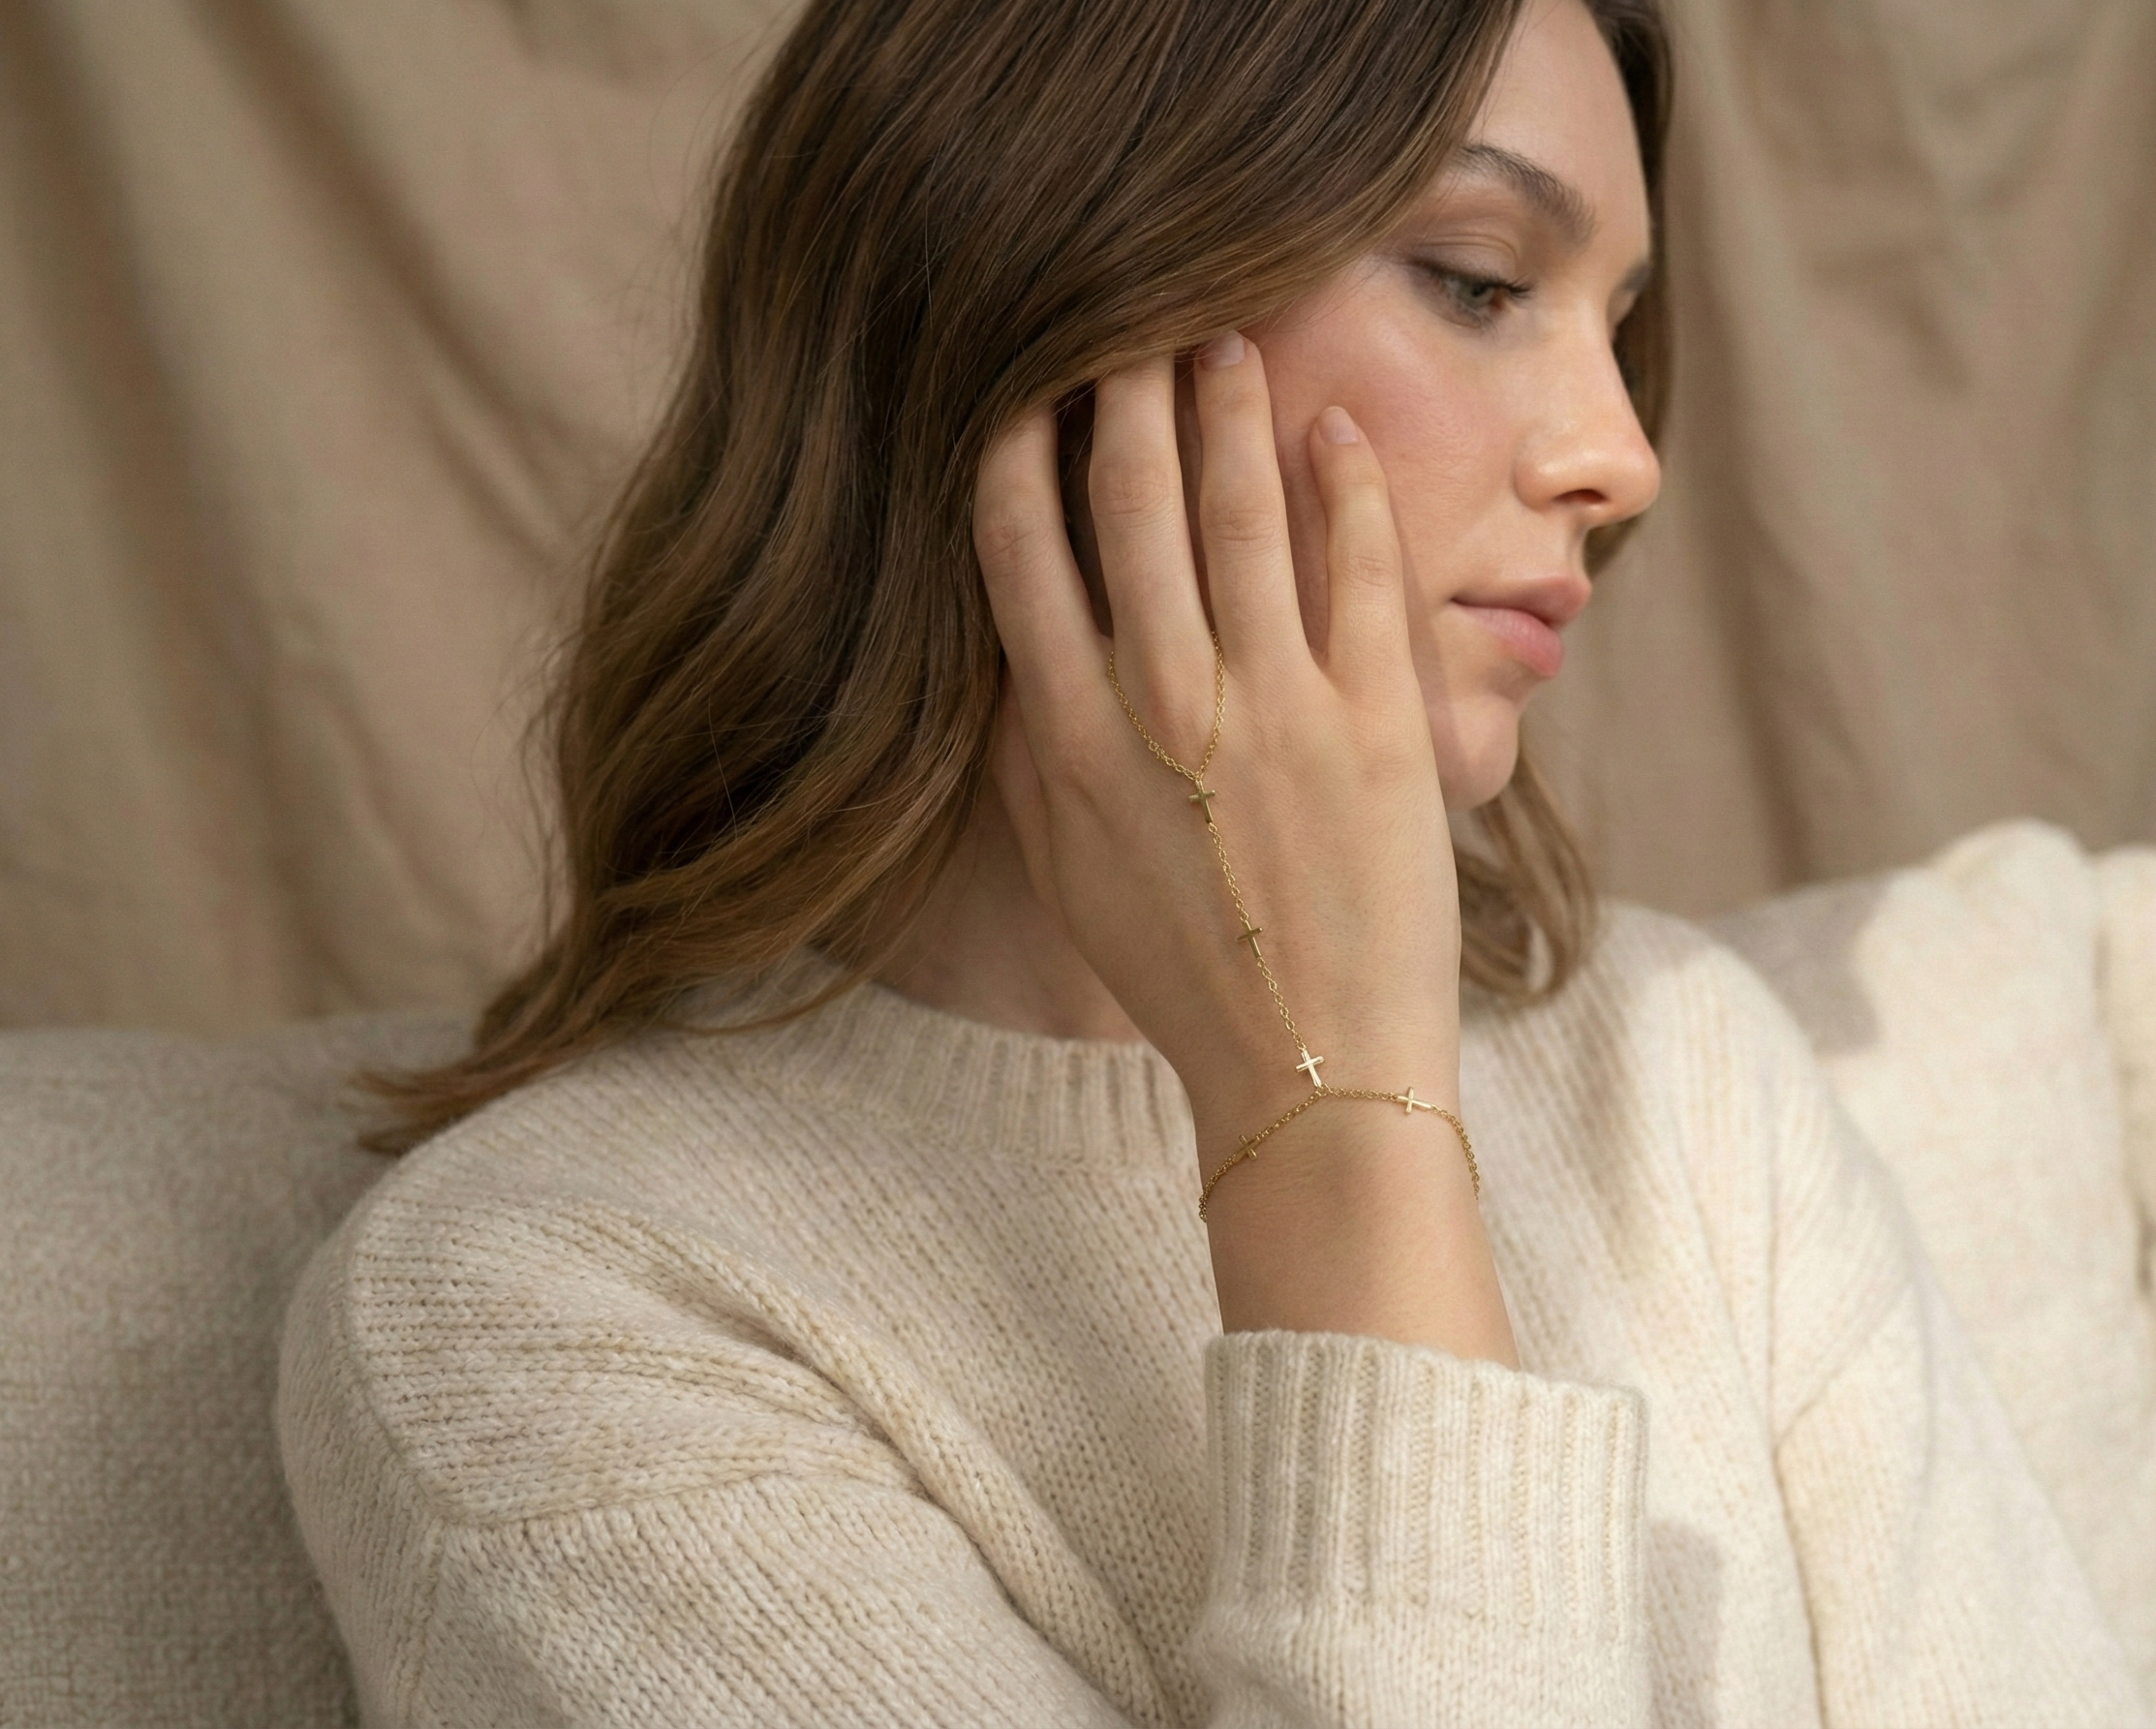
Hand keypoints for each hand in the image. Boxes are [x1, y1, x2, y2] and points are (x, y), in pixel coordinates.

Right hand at [974, 335, 1462, 1149]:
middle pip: (1128, 504)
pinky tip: (1334, 428)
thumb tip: (1011, 637)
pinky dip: (1344, 487)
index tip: (1020, 379)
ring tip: (1231, 334)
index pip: (1019, 552)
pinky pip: (1358, 571)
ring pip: (1239, 514)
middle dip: (1125, 390)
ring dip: (1229, 409)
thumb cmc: (1182, 971)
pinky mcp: (1376, 723)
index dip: (1016, 447)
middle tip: (1133, 311)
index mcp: (1070, 743)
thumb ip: (1029, 750)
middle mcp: (1160, 709)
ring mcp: (1274, 711)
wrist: (1311, 1066)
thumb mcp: (1070, 870)